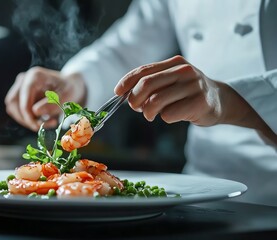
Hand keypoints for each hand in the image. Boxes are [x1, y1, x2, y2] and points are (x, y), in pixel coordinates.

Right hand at [5, 67, 85, 130]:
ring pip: (12, 108)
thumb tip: (35, 111)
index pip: (23, 98)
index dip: (27, 115)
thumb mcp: (67, 96)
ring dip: (25, 120)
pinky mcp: (18, 95)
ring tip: (45, 123)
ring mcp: (19, 86)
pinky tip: (41, 120)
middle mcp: (24, 79)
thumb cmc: (69, 90)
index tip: (38, 126)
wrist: (69, 87)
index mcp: (35, 76)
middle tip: (42, 127)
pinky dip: (26, 119)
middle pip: (13, 103)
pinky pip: (16, 111)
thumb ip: (53, 104)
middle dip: (25, 119)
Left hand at [114, 55, 275, 143]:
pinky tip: (173, 115)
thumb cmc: (188, 92)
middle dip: (134, 99)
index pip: (144, 70)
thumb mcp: (172, 81)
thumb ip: (152, 84)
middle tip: (136, 108)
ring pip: (155, 101)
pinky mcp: (200, 103)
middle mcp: (184, 71)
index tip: (117, 92)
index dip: (127, 81)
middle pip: (146, 84)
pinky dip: (165, 118)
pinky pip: (169, 114)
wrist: (221, 101)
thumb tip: (125, 95)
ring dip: (148, 112)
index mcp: (175, 63)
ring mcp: (193, 86)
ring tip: (153, 114)